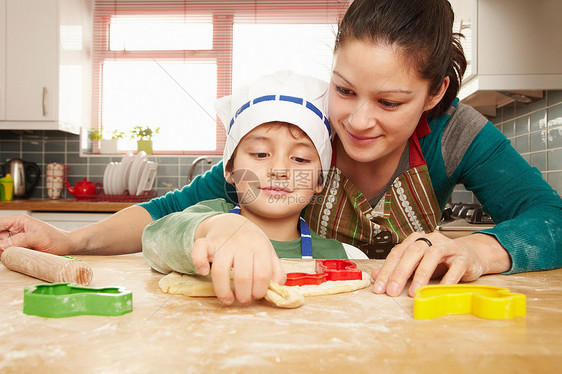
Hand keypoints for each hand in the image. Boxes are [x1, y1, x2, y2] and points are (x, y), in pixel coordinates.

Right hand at [0, 214, 72, 255]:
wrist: (66, 245)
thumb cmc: (57, 239)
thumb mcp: (41, 238)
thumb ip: (23, 239)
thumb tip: (3, 244)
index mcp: (18, 220)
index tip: (0, 245)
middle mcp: (14, 228)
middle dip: (0, 245)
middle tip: (6, 251)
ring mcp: (15, 238)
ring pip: (0, 245)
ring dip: (3, 251)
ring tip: (20, 252)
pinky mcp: (17, 246)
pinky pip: (5, 251)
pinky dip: (6, 255)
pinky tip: (14, 256)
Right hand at [191, 214, 285, 304]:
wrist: (232, 222)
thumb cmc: (252, 242)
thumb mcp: (268, 252)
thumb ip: (275, 270)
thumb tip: (277, 287)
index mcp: (260, 247)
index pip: (263, 274)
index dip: (260, 291)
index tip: (256, 296)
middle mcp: (242, 244)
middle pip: (243, 276)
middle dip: (244, 296)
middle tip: (243, 300)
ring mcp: (224, 242)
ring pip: (221, 270)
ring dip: (224, 292)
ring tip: (228, 300)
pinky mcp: (208, 242)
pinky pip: (199, 250)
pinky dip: (199, 263)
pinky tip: (204, 272)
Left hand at [371, 232, 510, 296]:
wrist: (470, 256)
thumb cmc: (441, 261)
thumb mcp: (416, 264)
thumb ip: (397, 268)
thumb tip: (375, 275)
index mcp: (415, 240)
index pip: (397, 253)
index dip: (386, 271)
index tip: (379, 288)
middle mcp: (430, 240)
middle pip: (412, 252)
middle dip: (400, 272)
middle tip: (392, 291)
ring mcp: (448, 247)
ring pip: (432, 256)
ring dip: (421, 275)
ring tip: (414, 292)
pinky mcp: (463, 257)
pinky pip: (455, 267)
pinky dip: (447, 279)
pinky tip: (438, 291)